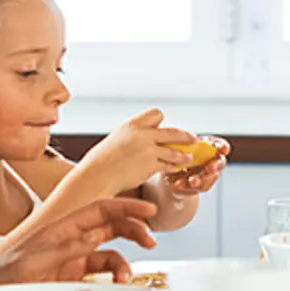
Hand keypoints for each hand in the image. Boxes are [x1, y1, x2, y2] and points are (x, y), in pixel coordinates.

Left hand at [0, 198, 158, 287]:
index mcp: (60, 229)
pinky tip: (112, 287)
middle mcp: (69, 242)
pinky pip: (102, 276)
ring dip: (124, 264)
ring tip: (124, 277)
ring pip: (110, 254)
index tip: (148, 210)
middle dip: (133, 230)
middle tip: (150, 240)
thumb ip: (66, 247)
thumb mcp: (32, 260)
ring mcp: (72, 262)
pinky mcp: (73, 282)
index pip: (100, 210)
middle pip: (111, 227)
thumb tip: (95, 234)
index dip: (125, 207)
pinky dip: (113, 280)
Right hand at [75, 109, 197, 193]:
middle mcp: (142, 135)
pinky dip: (173, 166)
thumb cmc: (101, 161)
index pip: (156, 114)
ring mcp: (149, 150)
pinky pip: (169, 165)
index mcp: (132, 125)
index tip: (163, 128)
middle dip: (185, 136)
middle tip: (192, 138)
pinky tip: (176, 167)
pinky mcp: (152, 165)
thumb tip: (145, 136)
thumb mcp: (116, 139)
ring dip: (183, 154)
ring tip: (189, 156)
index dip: (161, 122)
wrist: (96, 176)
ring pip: (174, 150)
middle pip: (173, 132)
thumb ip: (133, 136)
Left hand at [157, 136, 230, 193]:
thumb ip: (183, 144)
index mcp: (209, 148)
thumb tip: (184, 139)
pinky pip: (196, 187)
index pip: (221, 145)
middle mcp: (211, 161)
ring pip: (209, 178)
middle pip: (220, 163)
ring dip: (201, 179)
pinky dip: (186, 185)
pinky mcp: (198, 187)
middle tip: (210, 167)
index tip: (222, 148)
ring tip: (192, 180)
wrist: (168, 174)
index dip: (223, 147)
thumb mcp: (176, 147)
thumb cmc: (174, 155)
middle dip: (216, 165)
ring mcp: (206, 175)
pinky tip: (178, 183)